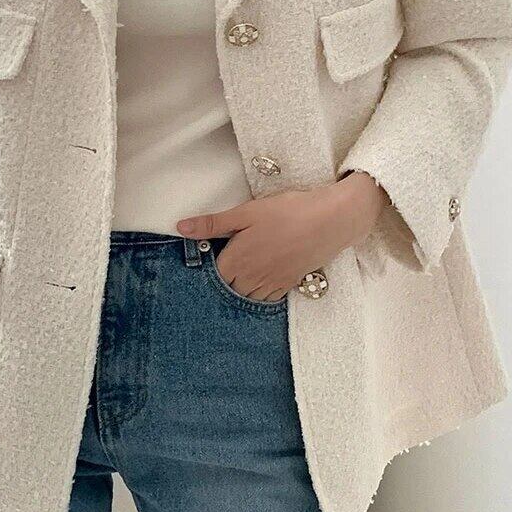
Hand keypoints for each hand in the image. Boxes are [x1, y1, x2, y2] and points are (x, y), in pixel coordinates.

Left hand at [176, 171, 389, 301]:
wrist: (330, 221)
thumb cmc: (288, 212)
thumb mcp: (246, 212)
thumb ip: (213, 223)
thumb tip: (181, 227)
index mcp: (237, 260)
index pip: (212, 276)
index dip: (208, 267)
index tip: (211, 255)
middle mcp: (252, 278)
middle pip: (228, 289)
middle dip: (224, 279)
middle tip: (228, 260)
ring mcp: (271, 284)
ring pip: (246, 297)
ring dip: (241, 288)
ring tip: (243, 269)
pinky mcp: (289, 284)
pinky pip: (267, 298)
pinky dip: (260, 292)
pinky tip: (262, 277)